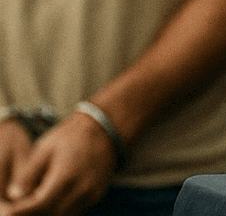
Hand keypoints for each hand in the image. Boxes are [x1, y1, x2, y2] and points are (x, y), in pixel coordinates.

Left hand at [0, 113, 114, 215]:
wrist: (106, 128)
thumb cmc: (73, 135)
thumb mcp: (45, 148)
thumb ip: (28, 173)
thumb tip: (14, 195)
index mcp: (66, 177)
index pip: (39, 206)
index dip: (21, 212)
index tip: (8, 211)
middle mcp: (81, 190)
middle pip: (51, 215)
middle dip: (33, 215)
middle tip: (20, 207)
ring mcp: (91, 194)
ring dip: (47, 213)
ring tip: (35, 202)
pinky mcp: (96, 195)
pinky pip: (74, 211)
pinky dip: (59, 210)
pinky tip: (51, 199)